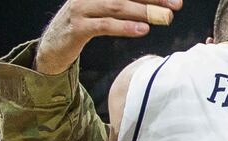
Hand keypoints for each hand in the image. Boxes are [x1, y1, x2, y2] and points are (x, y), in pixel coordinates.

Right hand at [35, 0, 183, 74]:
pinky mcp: (77, 27)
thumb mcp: (104, 12)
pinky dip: (125, 26)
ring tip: (165, 18)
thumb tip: (156, 7)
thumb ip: (124, 6)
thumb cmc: (84, 27)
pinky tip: (142, 30)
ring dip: (143, 11)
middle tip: (176, 5)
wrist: (52, 48)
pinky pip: (104, 25)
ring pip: (117, 5)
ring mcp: (81, 8)